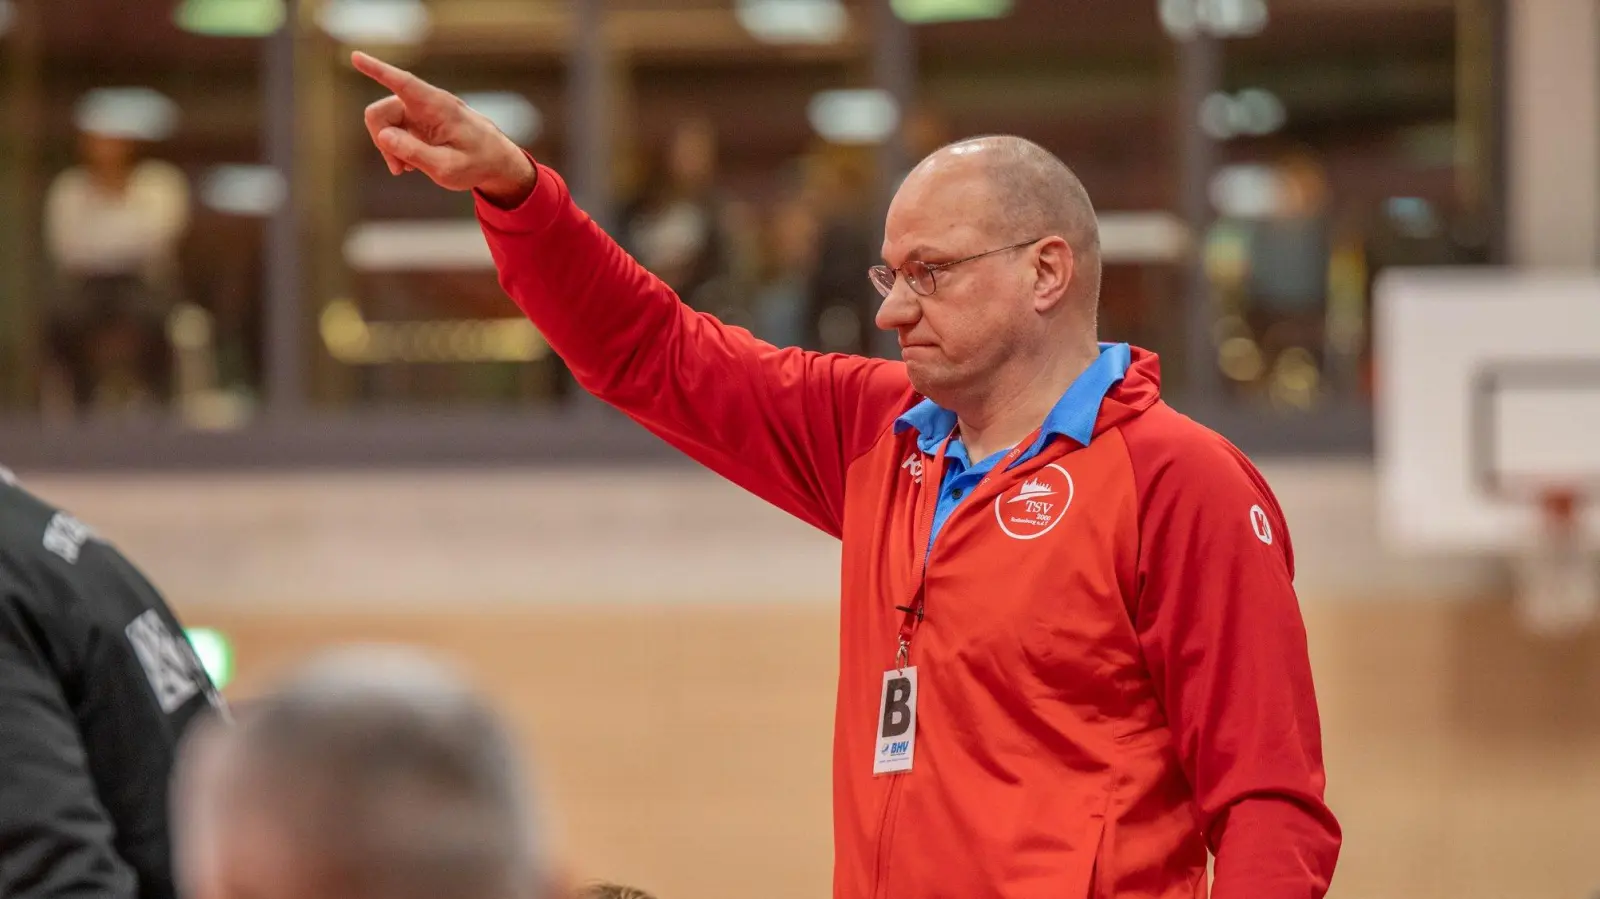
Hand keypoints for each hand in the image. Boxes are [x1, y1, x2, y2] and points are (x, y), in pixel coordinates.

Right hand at [351, 51, 536, 207]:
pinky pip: (392, 130)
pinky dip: (396, 148)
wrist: (496, 162)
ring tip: (407, 169)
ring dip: (389, 147)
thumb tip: (383, 135)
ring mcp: (419, 111)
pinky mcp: (417, 121)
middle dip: (381, 140)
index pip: (402, 83)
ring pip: (383, 123)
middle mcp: (425, 103)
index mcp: (438, 106)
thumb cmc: (477, 164)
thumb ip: (415, 152)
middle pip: (381, 112)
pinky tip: (411, 164)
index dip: (377, 70)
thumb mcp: (448, 168)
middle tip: (398, 168)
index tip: (355, 56)